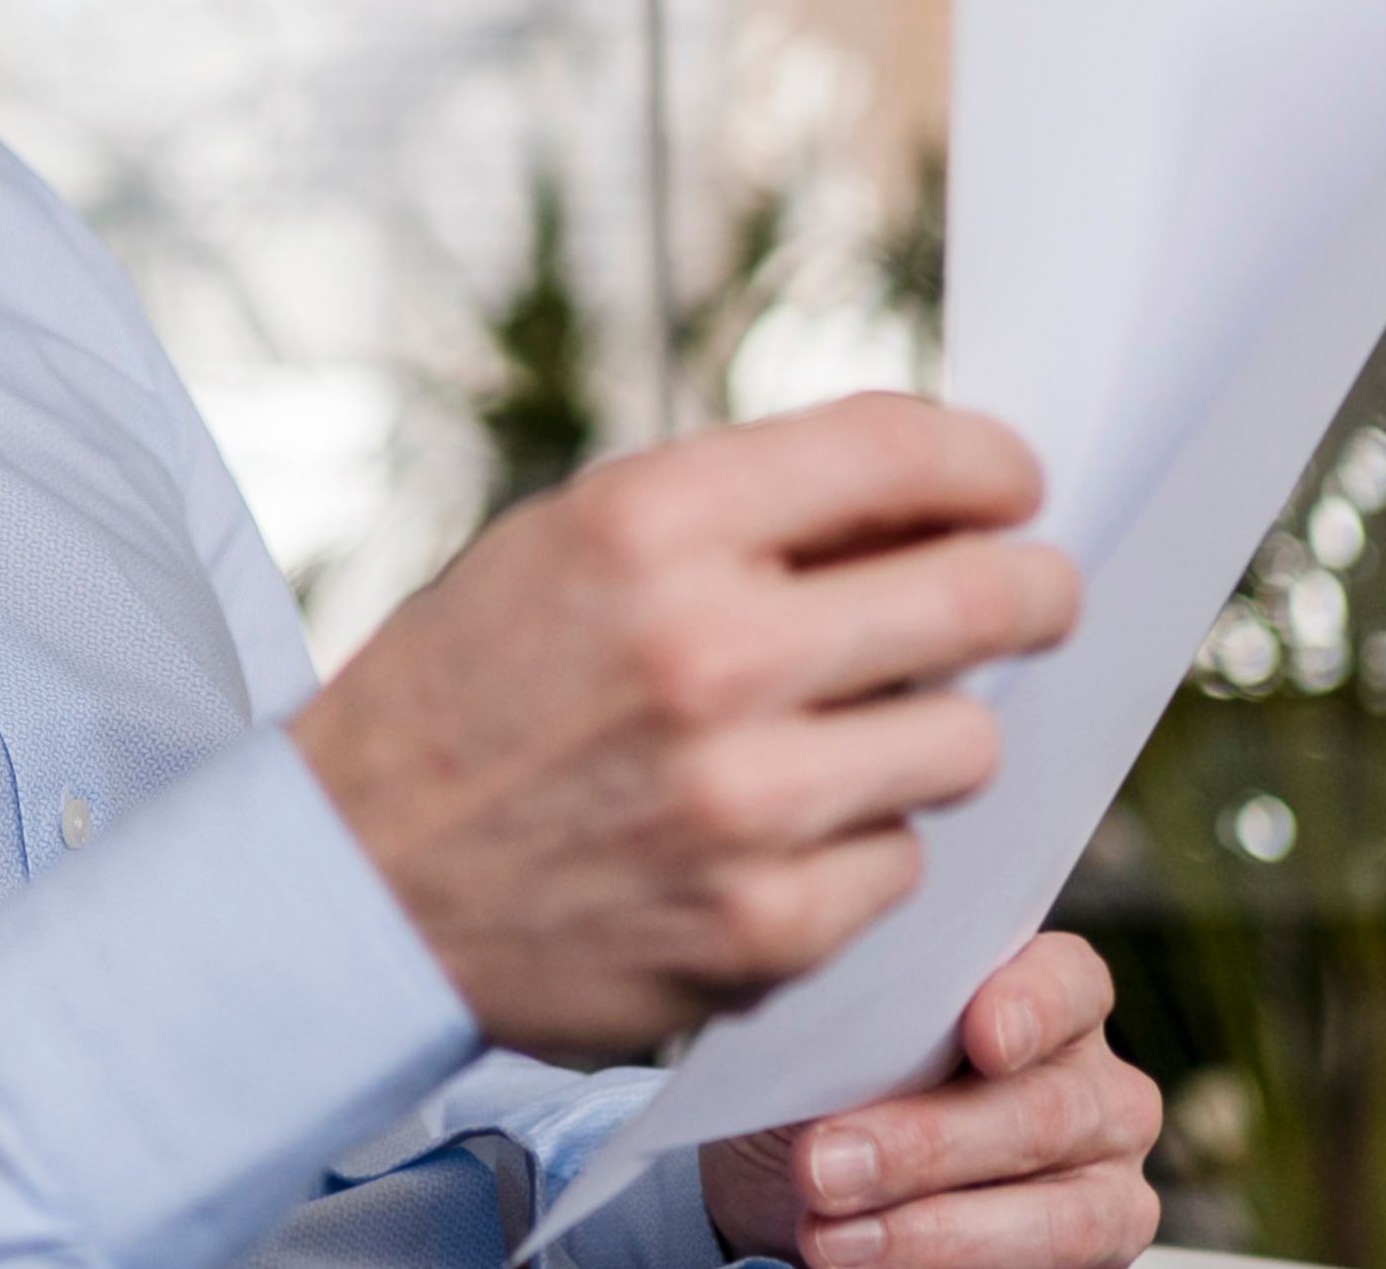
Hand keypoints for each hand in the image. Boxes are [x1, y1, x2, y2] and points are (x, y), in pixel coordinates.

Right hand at [288, 395, 1077, 1063]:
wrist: (349, 886)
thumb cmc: (471, 694)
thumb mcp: (569, 545)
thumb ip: (742, 512)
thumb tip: (939, 495)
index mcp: (651, 525)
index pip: (902, 452)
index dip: (991, 464)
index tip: (1015, 487)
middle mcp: (706, 654)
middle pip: (980, 596)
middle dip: (1033, 589)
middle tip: (1036, 597)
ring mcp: (743, 804)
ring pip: (964, 744)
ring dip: (933, 733)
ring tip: (854, 735)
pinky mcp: (763, 932)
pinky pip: (900, 865)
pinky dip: (857, 849)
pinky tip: (776, 840)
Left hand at [700, 933, 1165, 1267]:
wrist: (829, 1195)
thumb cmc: (842, 1095)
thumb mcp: (839, 1049)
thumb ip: (859, 1033)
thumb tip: (816, 1035)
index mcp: (1048, 996)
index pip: (1067, 983)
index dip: (1030, 1006)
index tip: (983, 1038)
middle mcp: (1093, 1084)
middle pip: (1042, 1112)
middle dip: (926, 1145)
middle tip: (822, 1167)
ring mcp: (1105, 1176)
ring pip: (1057, 1216)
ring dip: (932, 1233)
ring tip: (829, 1240)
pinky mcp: (1100, 1248)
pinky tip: (868, 1266)